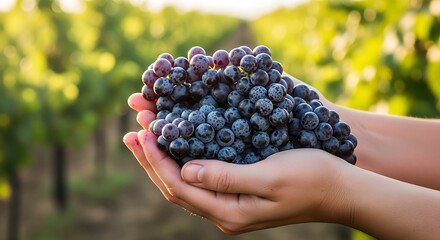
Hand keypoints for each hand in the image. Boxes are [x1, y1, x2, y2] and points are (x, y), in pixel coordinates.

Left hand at [123, 92, 350, 233]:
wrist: (339, 190)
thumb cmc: (311, 179)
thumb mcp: (269, 176)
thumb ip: (226, 177)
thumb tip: (186, 170)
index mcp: (230, 212)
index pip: (179, 186)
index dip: (157, 159)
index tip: (143, 132)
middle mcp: (225, 213)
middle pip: (176, 187)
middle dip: (152, 160)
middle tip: (132, 132)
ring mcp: (230, 206)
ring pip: (185, 184)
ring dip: (163, 160)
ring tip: (145, 138)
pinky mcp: (237, 195)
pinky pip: (200, 180)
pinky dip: (182, 161)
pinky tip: (176, 147)